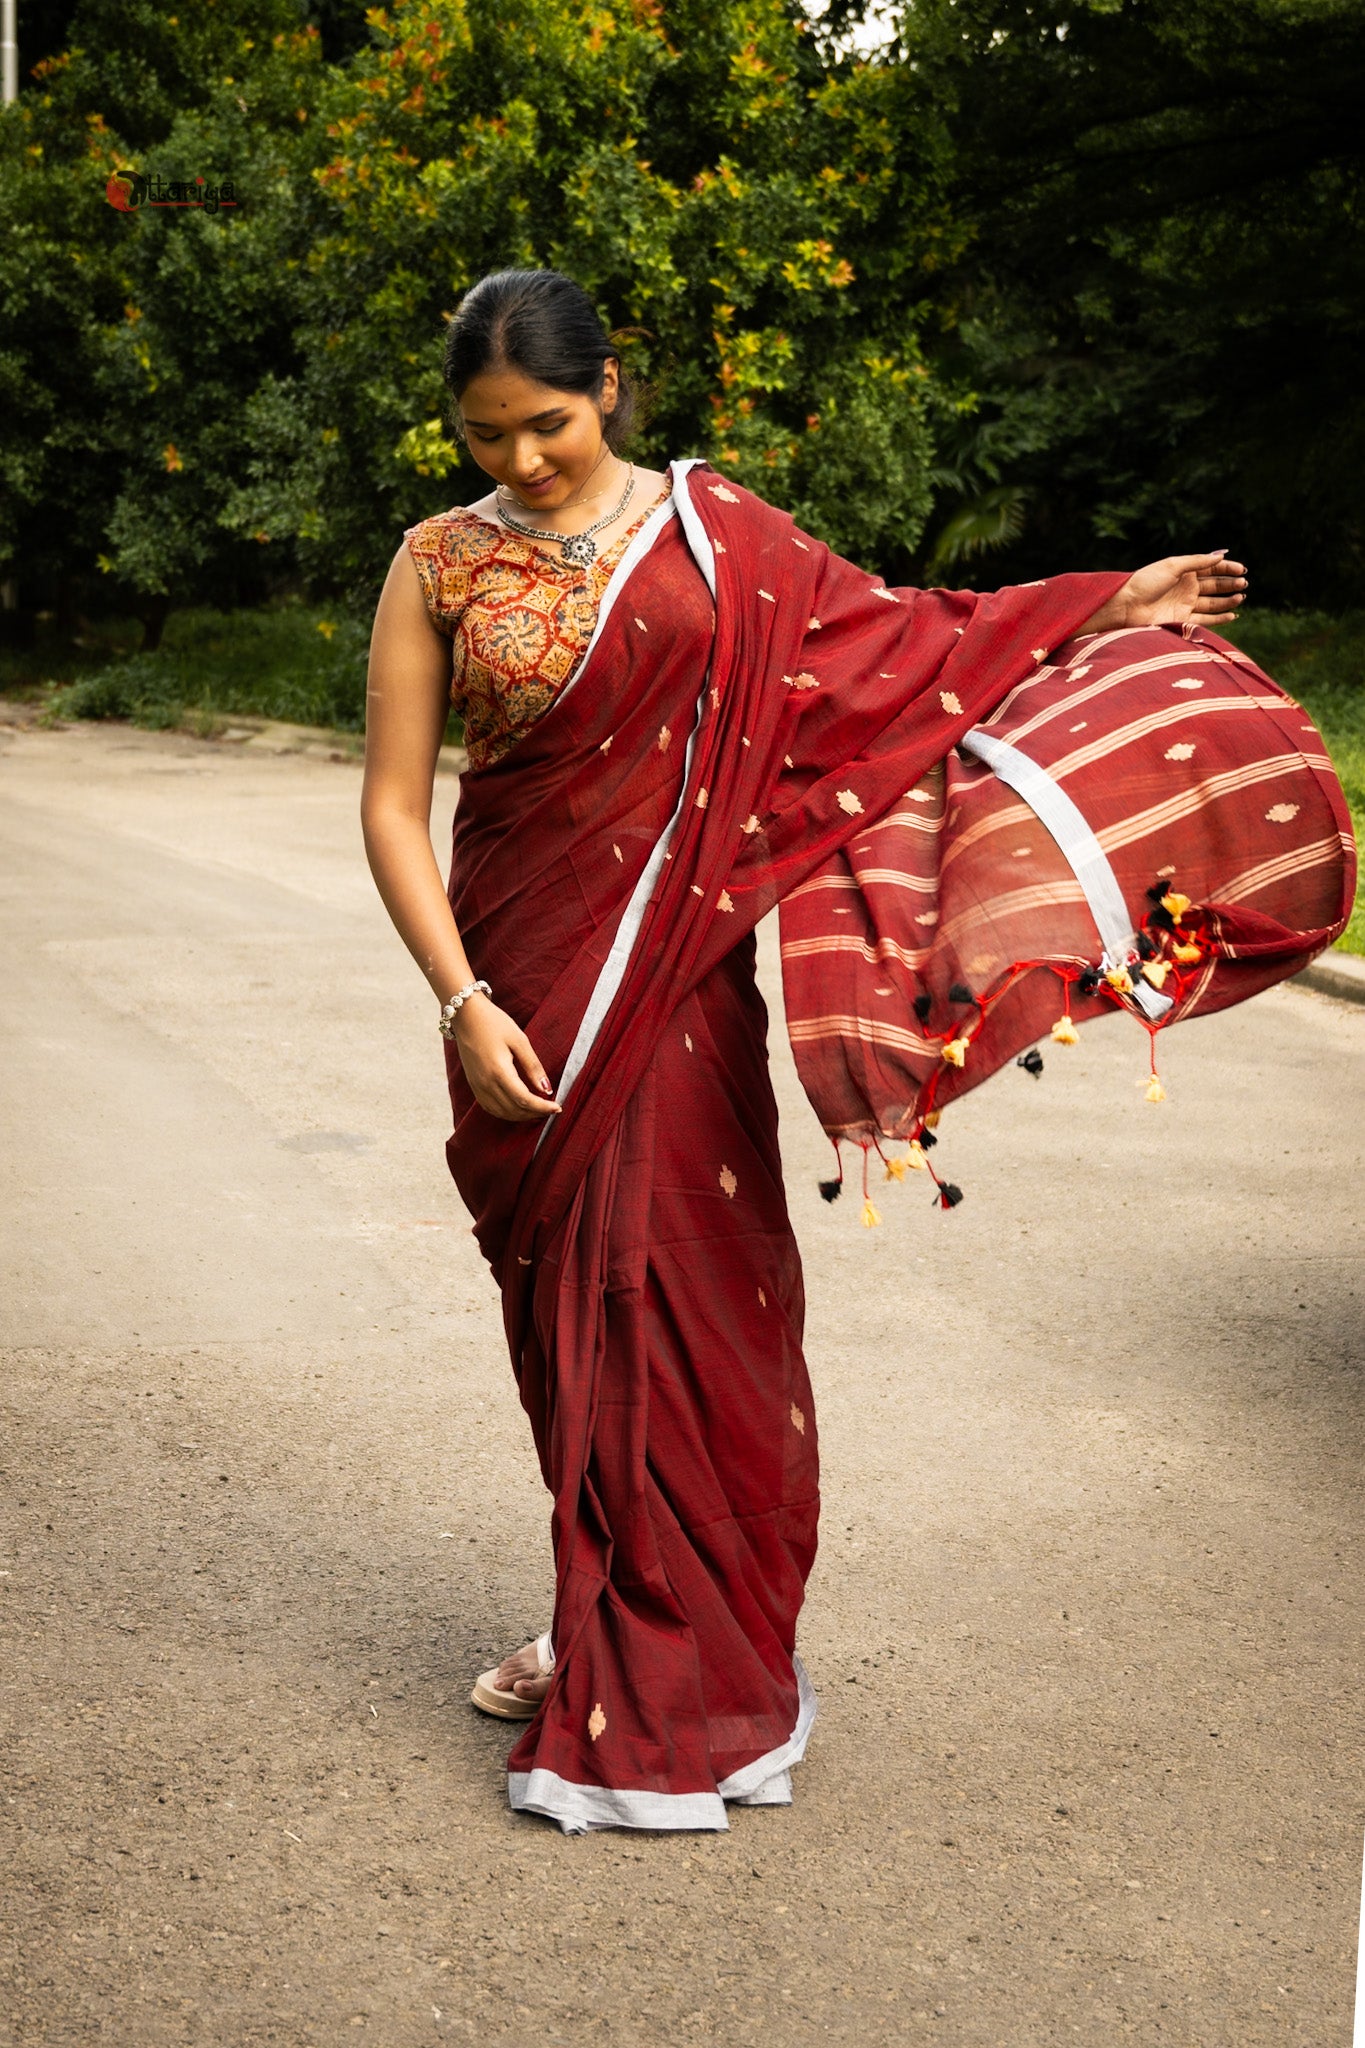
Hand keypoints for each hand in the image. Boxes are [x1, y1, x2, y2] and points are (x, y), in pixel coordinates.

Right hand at [450, 994, 560, 1122]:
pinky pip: (490, 1108)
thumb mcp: (519, 1040)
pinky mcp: (473, 1085)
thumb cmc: (494, 1023)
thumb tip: (547, 1089)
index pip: (524, 1100)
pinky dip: (506, 1113)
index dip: (542, 1108)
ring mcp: (477, 1086)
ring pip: (502, 1113)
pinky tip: (518, 1107)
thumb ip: (533, 1066)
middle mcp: (486, 1083)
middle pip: (514, 1110)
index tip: (558, 1107)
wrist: (466, 1015)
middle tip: (552, 1108)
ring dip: (522, 1116)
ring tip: (538, 1109)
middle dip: (535, 1113)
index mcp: (499, 1072)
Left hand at [1080, 552, 1247, 635]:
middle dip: (1230, 584)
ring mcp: (1184, 604)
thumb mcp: (1173, 566)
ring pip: (1212, 603)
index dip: (1227, 568)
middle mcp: (1186, 588)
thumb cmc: (1146, 582)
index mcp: (1184, 571)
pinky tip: (1233, 614)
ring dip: (1228, 600)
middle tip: (1244, 584)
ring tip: (1241, 597)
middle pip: (1214, 585)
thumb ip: (1197, 561)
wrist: (1126, 606)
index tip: (1241, 569)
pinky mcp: (1182, 621)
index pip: (1211, 568)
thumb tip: (1221, 554)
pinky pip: (1205, 620)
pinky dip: (1219, 618)